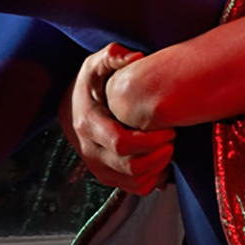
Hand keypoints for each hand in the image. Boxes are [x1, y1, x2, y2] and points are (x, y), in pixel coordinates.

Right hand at [58, 43, 174, 195]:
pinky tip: (161, 161)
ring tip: (169, 149)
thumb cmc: (91, 84)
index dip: (150, 140)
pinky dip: (153, 180)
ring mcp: (98, 167)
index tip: (169, 129)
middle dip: (159, 156)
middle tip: (174, 139)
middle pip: (130, 167)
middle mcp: (90, 151)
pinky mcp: (106, 177)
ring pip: (134, 182)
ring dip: (158, 169)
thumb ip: (113, 55)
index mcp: (89, 124)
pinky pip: (135, 189)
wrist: (71, 108)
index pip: (121, 143)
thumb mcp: (96, 64)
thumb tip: (135, 57)